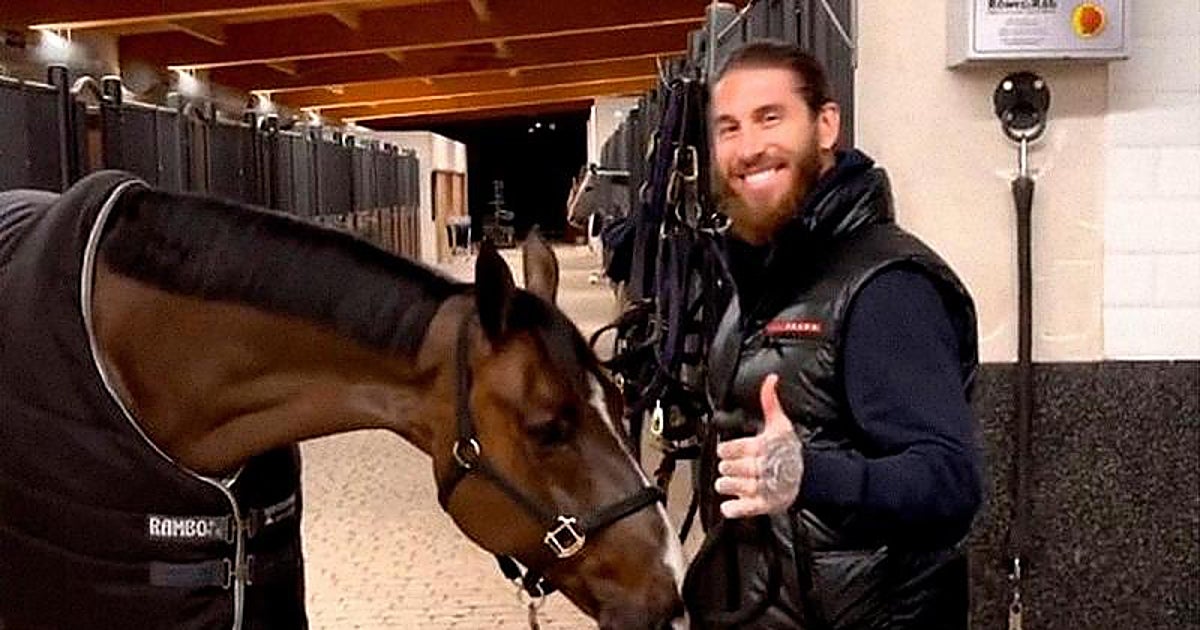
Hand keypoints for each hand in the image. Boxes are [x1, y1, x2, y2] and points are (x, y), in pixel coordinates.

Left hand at [713, 374, 803, 518]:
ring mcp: (761, 488)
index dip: (726, 450)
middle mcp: (759, 468)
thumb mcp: (781, 424)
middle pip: (727, 468)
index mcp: (760, 447)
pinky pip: (738, 509)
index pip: (729, 449)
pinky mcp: (763, 506)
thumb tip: (771, 379)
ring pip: (728, 486)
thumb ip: (770, 401)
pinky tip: (734, 502)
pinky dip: (732, 508)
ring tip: (733, 482)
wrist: (812, 477)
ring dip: (727, 484)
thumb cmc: (791, 450)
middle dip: (728, 467)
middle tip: (733, 466)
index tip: (728, 450)